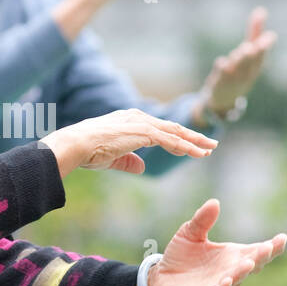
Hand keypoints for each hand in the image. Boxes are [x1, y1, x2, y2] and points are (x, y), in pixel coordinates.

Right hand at [39, 108, 216, 175]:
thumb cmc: (88, 151)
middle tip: (210, 144)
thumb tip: (141, 167)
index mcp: (130, 121)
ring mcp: (141, 123)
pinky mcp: (143, 132)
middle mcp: (138, 118)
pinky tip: (197, 153)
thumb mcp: (112, 158)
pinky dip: (186, 147)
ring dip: (194, 141)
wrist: (76, 144)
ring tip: (210, 149)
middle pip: (172, 127)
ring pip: (175, 132)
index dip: (177, 137)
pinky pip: (171, 140)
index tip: (192, 145)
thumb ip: (128, 161)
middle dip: (192, 136)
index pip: (160, 128)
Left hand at [133, 199, 286, 285]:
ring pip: (234, 281)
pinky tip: (226, 282)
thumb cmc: (181, 256)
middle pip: (250, 266)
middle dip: (260, 258)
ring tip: (249, 264)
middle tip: (268, 248)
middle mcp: (229, 272)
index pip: (256, 252)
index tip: (282, 238)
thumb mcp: (190, 233)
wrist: (160, 279)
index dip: (271, 247)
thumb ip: (202, 220)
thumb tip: (215, 202)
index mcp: (232, 256)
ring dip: (241, 273)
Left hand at [198, 6, 277, 117]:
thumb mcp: (249, 54)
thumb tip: (261, 10)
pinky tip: (222, 62)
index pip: (262, 55)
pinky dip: (222, 68)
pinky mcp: (219, 82)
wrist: (224, 99)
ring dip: (238, 59)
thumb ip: (254, 32)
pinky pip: (220, 74)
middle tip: (251, 46)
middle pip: (250, 62)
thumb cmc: (240, 71)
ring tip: (242, 50)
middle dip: (252, 54)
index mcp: (255, 66)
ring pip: (236, 67)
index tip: (270, 36)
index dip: (265, 46)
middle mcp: (246, 73)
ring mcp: (233, 79)